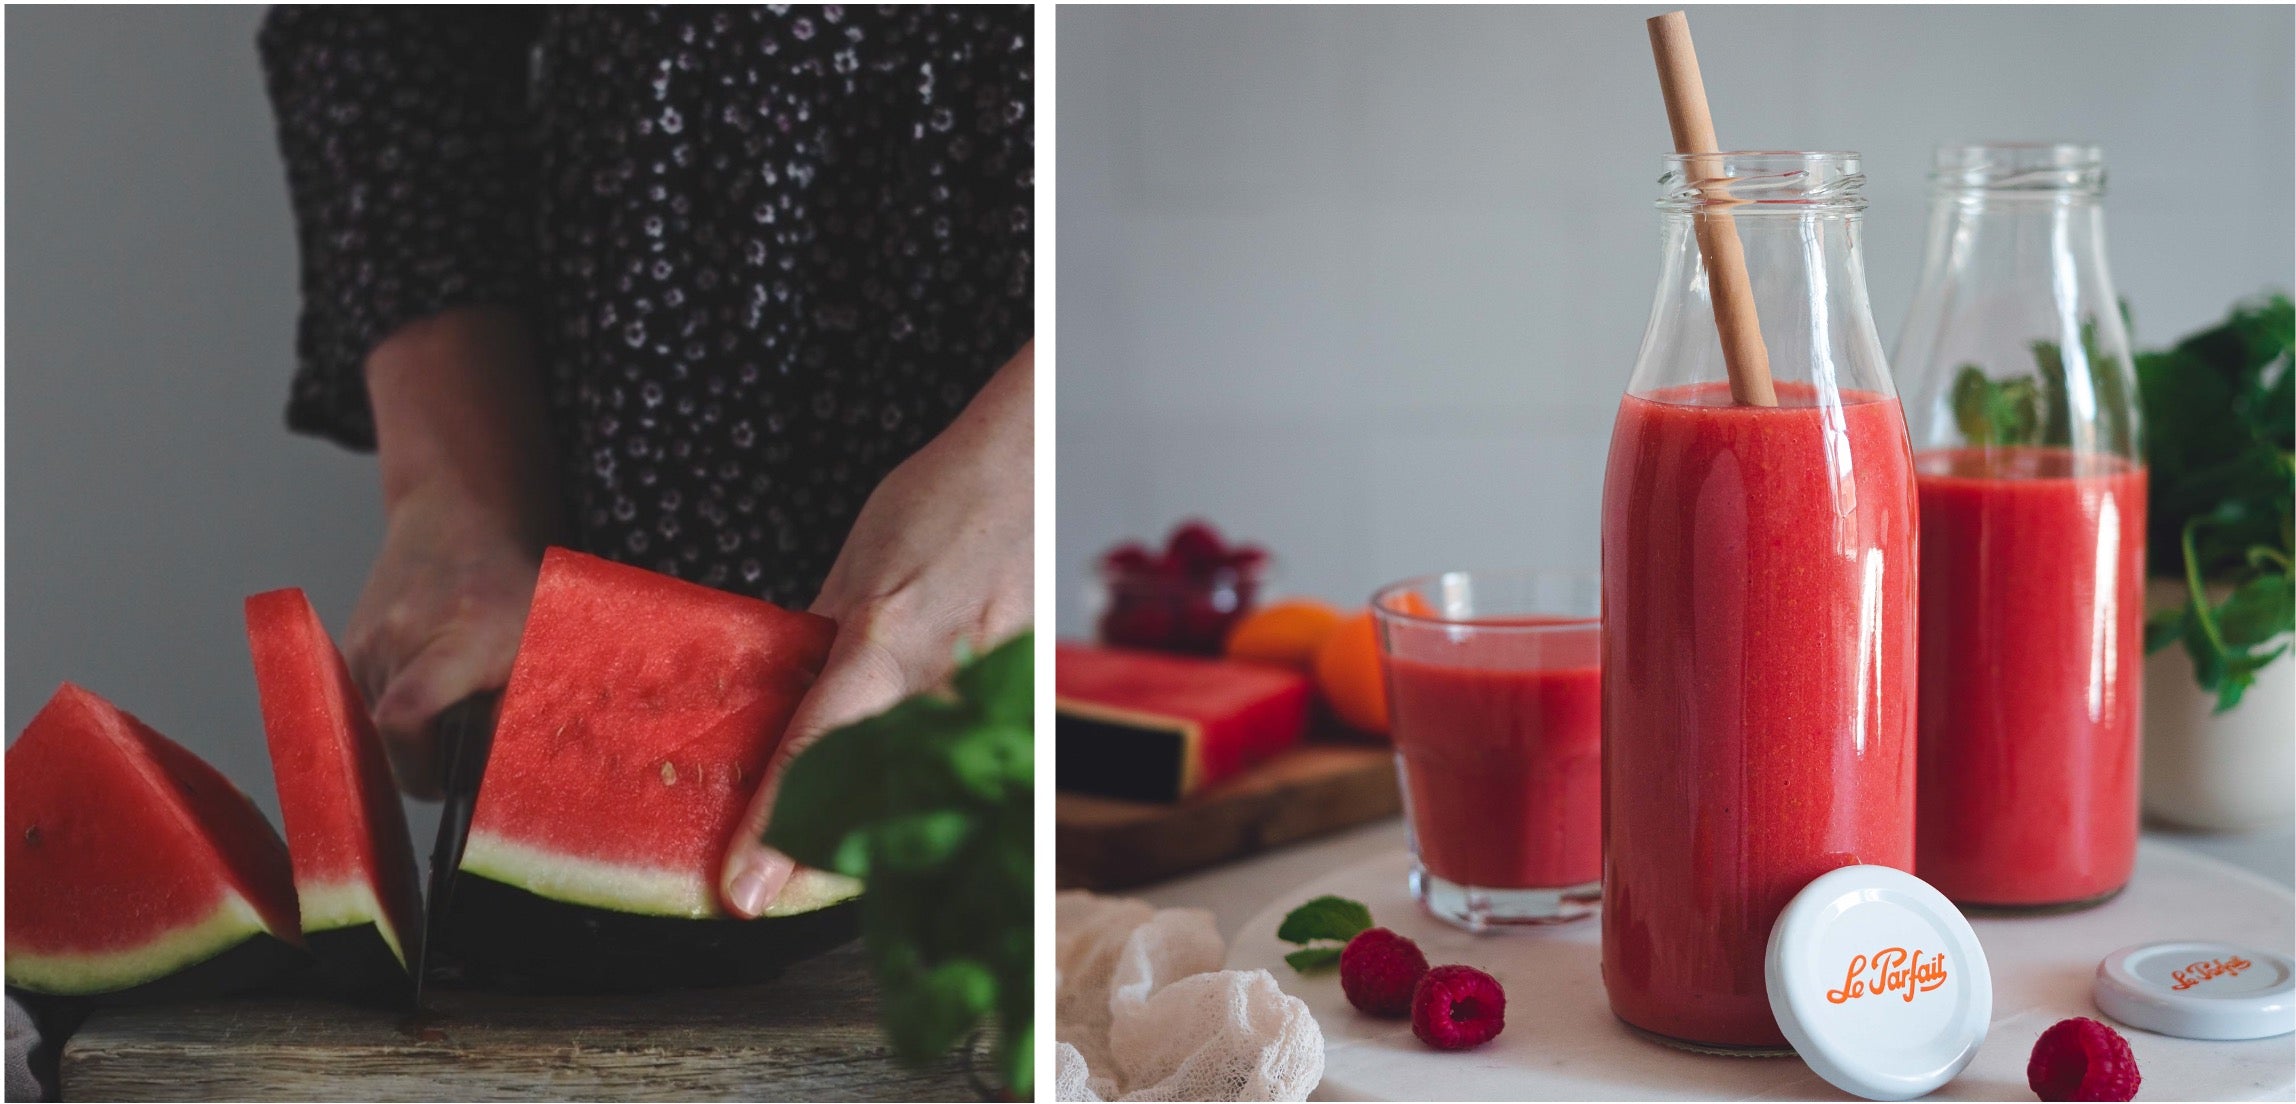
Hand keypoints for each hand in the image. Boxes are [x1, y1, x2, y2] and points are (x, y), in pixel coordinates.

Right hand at [346, 484, 544, 796]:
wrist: (456, 518)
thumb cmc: (512, 582)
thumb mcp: (544, 639)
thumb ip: (524, 706)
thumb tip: (504, 775)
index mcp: (455, 640)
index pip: (407, 717)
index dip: (422, 769)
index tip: (450, 786)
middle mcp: (396, 641)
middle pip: (391, 744)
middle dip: (426, 765)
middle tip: (464, 759)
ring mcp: (364, 645)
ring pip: (376, 732)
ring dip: (414, 741)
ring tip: (454, 715)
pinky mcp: (347, 651)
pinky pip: (367, 709)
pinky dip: (397, 721)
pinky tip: (433, 700)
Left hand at [720, 342, 1034, 916]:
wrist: (1025, 466)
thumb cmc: (940, 501)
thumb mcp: (853, 566)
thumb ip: (820, 639)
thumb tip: (781, 693)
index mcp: (880, 639)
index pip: (815, 753)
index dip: (777, 830)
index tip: (745, 888)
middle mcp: (935, 678)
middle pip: (878, 805)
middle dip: (823, 861)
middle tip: (773, 889)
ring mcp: (989, 695)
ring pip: (930, 799)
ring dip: (880, 837)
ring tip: (828, 864)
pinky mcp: (1023, 700)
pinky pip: (974, 766)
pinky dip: (940, 796)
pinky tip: (916, 813)